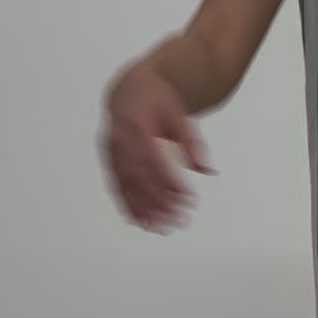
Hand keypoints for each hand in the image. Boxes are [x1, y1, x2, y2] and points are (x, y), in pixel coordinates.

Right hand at [101, 68, 212, 231]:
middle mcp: (119, 140)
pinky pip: (117, 186)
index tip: (188, 198)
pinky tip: (141, 223)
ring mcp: (111, 151)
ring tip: (162, 228)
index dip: (169, 182)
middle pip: (138, 176)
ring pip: (126, 185)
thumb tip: (208, 171)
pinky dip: (127, 205)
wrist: (130, 89)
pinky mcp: (109, 161)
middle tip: (179, 219)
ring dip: (143, 209)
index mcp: (136, 124)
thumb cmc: (156, 99)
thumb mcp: (179, 114)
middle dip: (158, 201)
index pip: (153, 159)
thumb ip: (192, 142)